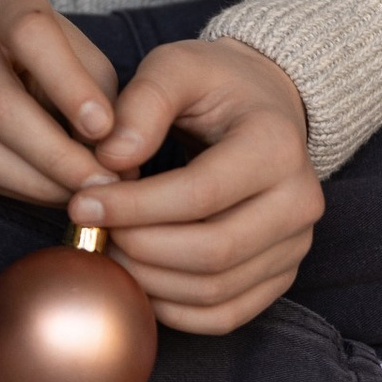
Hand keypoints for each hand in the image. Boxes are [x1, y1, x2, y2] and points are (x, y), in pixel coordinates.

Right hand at [0, 0, 120, 203]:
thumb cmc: (32, 53)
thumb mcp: (71, 49)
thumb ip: (99, 94)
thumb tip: (119, 159)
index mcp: (1, 4)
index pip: (30, 35)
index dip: (68, 84)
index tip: (103, 128)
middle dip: (57, 155)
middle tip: (102, 185)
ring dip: (37, 183)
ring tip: (79, 194)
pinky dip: (13, 190)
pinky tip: (45, 191)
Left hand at [72, 38, 319, 333]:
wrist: (263, 105)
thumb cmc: (213, 84)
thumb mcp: (176, 67)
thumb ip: (142, 103)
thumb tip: (109, 158)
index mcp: (277, 145)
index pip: (200, 194)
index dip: (134, 207)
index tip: (81, 203)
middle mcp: (300, 202)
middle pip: (212, 251)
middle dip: (139, 248)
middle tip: (91, 231)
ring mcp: (295, 245)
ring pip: (217, 290)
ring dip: (150, 282)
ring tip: (107, 249)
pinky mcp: (281, 274)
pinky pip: (226, 314)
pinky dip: (175, 310)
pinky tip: (136, 279)